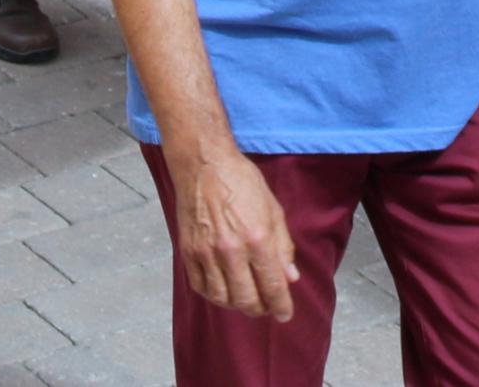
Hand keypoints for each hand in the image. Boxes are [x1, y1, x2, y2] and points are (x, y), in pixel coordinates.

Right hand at [171, 145, 297, 322]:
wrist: (203, 164)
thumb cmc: (242, 182)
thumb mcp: (273, 210)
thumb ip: (283, 247)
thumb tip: (290, 277)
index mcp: (258, 239)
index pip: (273, 287)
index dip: (281, 306)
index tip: (285, 314)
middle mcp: (231, 251)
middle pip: (246, 300)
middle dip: (260, 309)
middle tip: (266, 306)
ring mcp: (206, 253)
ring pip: (222, 298)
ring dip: (237, 304)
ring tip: (245, 297)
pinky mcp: (188, 251)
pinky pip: (201, 287)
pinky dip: (213, 295)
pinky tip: (223, 288)